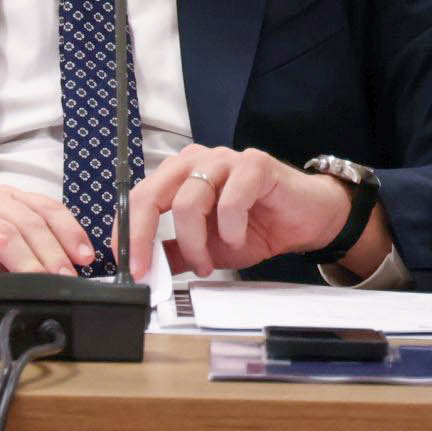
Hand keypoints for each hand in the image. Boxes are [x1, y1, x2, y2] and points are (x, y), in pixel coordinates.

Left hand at [122, 145, 383, 280]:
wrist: (304, 221)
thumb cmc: (255, 228)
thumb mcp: (206, 249)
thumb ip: (175, 253)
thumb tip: (144, 271)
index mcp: (180, 176)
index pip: (139, 199)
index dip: (127, 233)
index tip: (128, 267)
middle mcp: (197, 161)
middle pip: (153, 194)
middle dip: (144, 237)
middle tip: (150, 271)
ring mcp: (226, 159)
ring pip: (189, 201)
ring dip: (196, 242)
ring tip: (210, 263)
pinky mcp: (256, 164)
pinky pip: (230, 199)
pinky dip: (230, 228)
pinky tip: (239, 238)